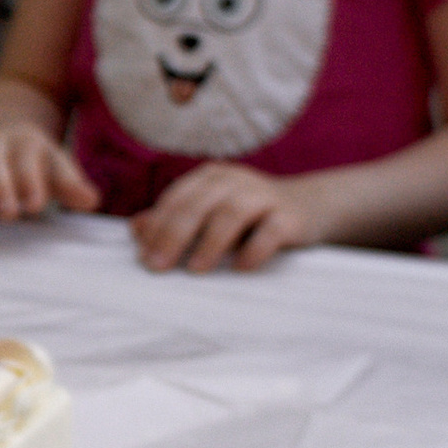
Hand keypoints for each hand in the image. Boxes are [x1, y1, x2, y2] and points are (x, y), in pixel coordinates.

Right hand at [0, 126, 99, 226]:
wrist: (7, 136)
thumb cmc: (38, 162)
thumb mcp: (57, 167)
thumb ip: (71, 184)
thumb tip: (91, 200)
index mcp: (24, 143)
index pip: (27, 161)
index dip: (31, 181)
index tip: (36, 203)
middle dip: (0, 188)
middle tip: (8, 212)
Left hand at [130, 161, 314, 273]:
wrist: (310, 206)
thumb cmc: (249, 216)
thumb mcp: (210, 213)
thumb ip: (175, 219)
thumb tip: (136, 229)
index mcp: (210, 178)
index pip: (177, 199)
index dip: (157, 226)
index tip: (143, 256)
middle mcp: (235, 181)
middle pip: (198, 205)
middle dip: (174, 235)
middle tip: (158, 266)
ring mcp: (264, 196)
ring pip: (232, 213)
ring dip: (211, 242)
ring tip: (196, 269)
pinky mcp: (290, 216)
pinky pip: (271, 231)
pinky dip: (255, 249)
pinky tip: (241, 268)